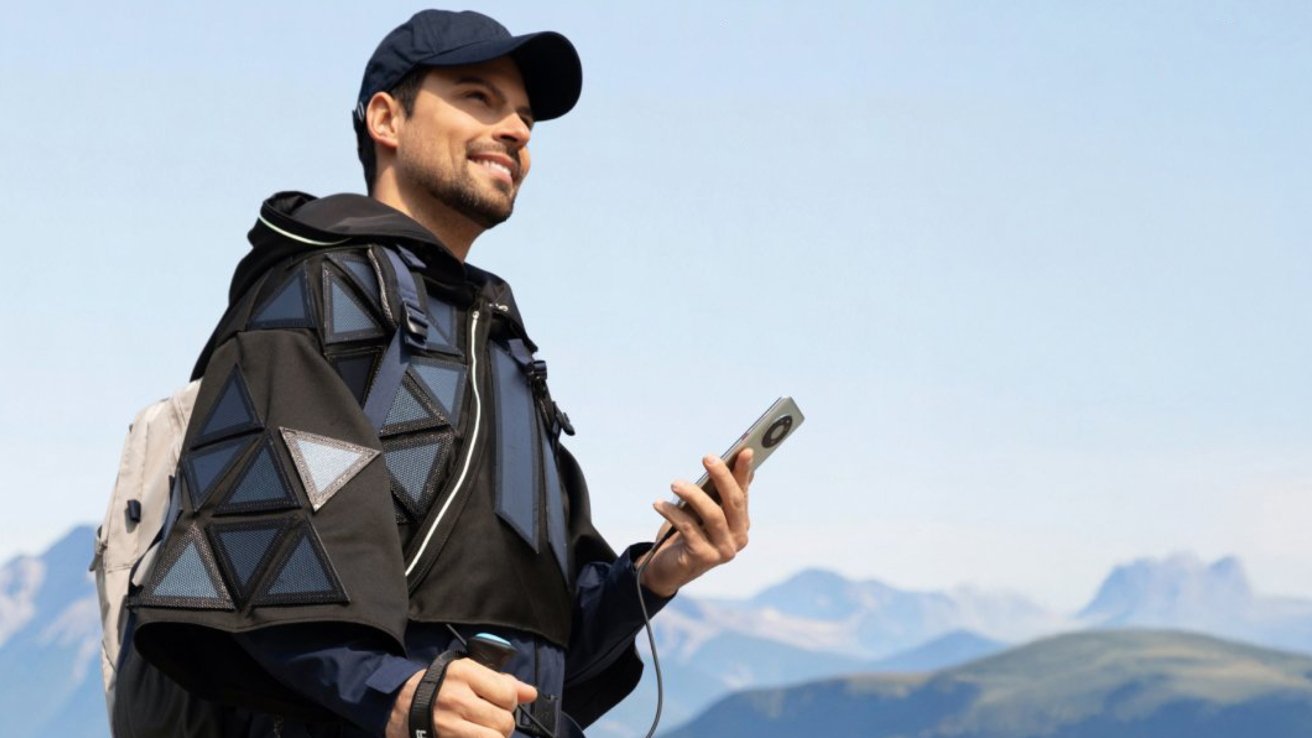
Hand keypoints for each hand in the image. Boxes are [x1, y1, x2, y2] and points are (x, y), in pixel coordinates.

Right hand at [386, 658, 536, 737]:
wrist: (398, 703)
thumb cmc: (440, 685)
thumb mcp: (467, 672)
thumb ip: (501, 682)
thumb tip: (531, 694)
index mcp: (464, 674)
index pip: (508, 694)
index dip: (509, 701)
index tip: (500, 702)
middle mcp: (456, 699)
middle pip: (503, 722)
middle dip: (503, 724)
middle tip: (491, 721)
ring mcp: (448, 725)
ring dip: (493, 737)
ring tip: (484, 732)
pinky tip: (474, 735)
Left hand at [637, 450, 752, 596]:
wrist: (667, 570)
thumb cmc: (687, 534)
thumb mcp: (702, 511)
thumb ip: (718, 492)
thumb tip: (733, 461)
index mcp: (741, 524)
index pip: (743, 493)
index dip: (743, 472)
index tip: (745, 450)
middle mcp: (738, 538)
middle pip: (733, 502)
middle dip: (722, 477)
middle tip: (707, 457)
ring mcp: (722, 550)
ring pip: (713, 515)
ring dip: (693, 495)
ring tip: (675, 483)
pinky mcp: (703, 557)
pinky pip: (689, 528)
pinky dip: (673, 513)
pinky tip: (658, 504)